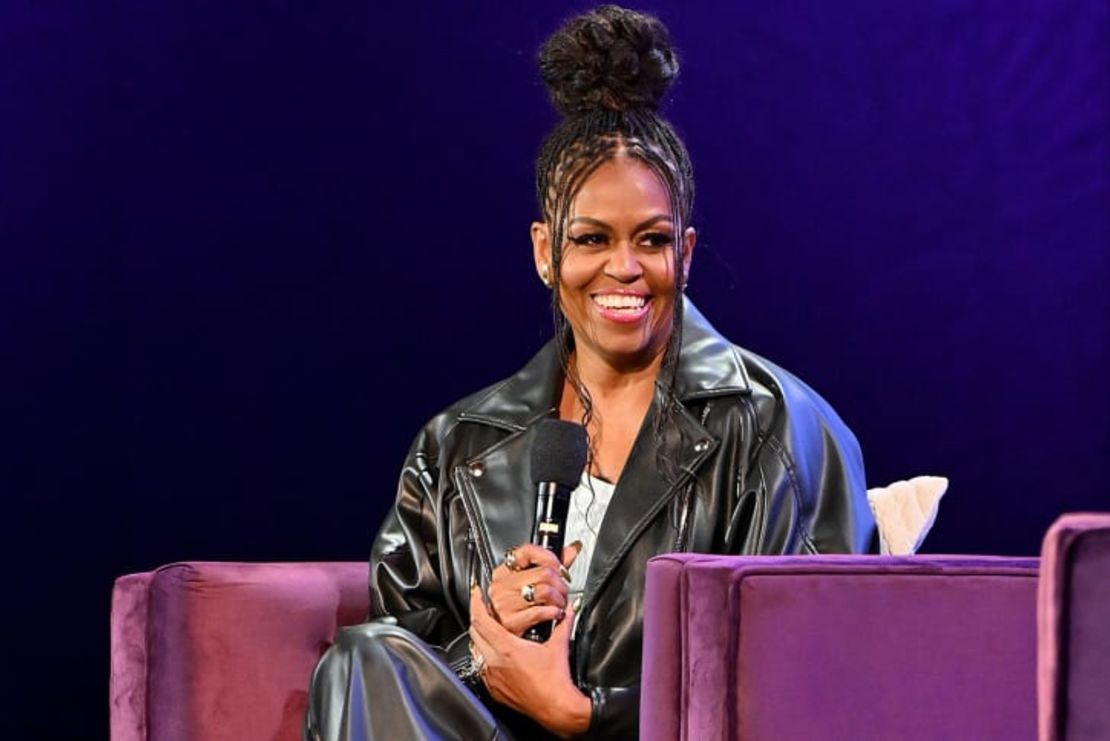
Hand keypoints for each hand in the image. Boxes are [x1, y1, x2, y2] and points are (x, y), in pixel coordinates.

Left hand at [469, 587, 590, 737]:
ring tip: (491, 630)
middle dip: (478, 618)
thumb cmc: (556, 682)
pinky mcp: (494, 689)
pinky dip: (486, 657)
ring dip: (481, 638)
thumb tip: (568, 609)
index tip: (477, 594)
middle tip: (484, 609)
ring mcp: (492, 677)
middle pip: (474, 633)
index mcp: (507, 648)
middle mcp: (494, 662)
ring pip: (477, 651)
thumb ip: (563, 623)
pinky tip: (497, 655)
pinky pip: (483, 668)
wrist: (556, 708)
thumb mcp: (559, 646)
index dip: (476, 603)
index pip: (481, 620)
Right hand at [486, 542, 580, 636]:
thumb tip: (572, 549)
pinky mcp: (511, 622)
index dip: (550, 557)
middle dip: (561, 584)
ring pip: (545, 591)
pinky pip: (541, 611)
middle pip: (543, 573)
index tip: (561, 567)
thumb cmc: (519, 611)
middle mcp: (500, 586)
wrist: (505, 642)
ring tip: (559, 604)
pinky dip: (555, 613)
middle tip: (563, 592)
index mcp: (503, 572)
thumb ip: (552, 565)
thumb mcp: (531, 585)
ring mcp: (503, 604)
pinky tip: (555, 614)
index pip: (527, 551)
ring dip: (559, 600)